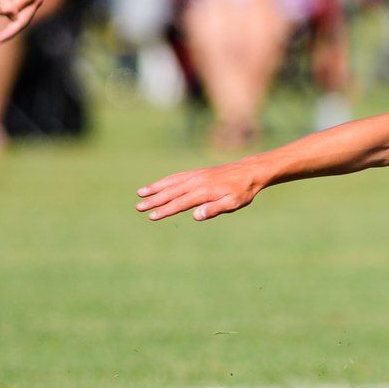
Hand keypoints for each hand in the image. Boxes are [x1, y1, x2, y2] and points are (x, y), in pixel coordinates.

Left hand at [0, 0, 43, 42]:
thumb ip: (6, 6)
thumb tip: (13, 18)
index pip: (20, 17)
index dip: (9, 30)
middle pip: (23, 19)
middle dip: (9, 25)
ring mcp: (37, 0)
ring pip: (19, 16)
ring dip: (5, 12)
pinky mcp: (32, 1)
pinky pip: (19, 12)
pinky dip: (7, 10)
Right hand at [136, 161, 263, 221]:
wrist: (249, 172)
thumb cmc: (242, 191)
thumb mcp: (233, 203)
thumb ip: (214, 209)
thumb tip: (195, 215)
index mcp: (204, 191)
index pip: (181, 203)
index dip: (166, 210)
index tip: (152, 216)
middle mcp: (197, 181)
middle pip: (172, 192)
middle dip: (155, 200)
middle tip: (139, 207)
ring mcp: (196, 175)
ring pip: (172, 182)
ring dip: (156, 188)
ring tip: (140, 193)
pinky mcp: (198, 172)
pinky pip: (178, 176)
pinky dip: (166, 180)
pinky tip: (158, 185)